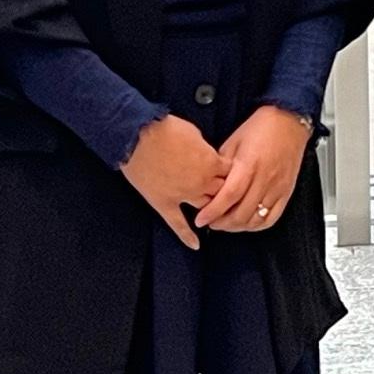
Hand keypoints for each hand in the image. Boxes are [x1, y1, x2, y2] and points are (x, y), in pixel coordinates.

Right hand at [121, 113, 227, 249]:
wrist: (138, 135)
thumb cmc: (166, 128)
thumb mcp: (195, 134)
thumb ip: (206, 150)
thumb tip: (208, 156)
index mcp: (212, 163)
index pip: (232, 174)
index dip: (234, 174)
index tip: (235, 176)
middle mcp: (202, 182)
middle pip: (223, 193)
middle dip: (227, 194)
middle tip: (229, 196)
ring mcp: (183, 195)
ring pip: (206, 208)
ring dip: (213, 210)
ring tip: (218, 214)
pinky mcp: (164, 202)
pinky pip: (177, 223)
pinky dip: (186, 236)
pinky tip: (195, 245)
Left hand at [193, 103, 311, 232]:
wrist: (288, 121)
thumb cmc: (261, 127)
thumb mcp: (233, 142)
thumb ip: (221, 166)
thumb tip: (208, 184)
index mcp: (249, 165)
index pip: (228, 196)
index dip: (212, 212)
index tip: (201, 219)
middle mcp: (265, 179)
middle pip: (241, 213)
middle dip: (222, 223)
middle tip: (211, 222)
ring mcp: (277, 187)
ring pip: (256, 219)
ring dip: (238, 226)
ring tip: (226, 223)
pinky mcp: (286, 192)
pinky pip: (272, 217)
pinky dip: (257, 225)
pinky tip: (247, 222)